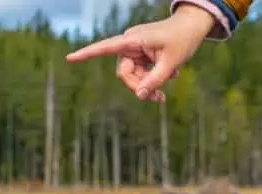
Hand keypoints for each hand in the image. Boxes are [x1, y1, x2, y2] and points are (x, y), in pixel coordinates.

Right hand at [65, 5, 216, 101]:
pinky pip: (140, 73)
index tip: (69, 58)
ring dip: (148, 85)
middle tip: (159, 98)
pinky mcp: (140, 55)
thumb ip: (155, 81)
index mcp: (133, 40)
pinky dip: (152, 79)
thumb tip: (139, 96)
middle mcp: (130, 44)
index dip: (87, 54)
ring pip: (132, 77)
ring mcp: (135, 50)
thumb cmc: (183, 39)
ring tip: (166, 90)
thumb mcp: (171, 63)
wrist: (192, 27)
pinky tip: (170, 77)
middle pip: (123, 74)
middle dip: (139, 87)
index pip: (105, 48)